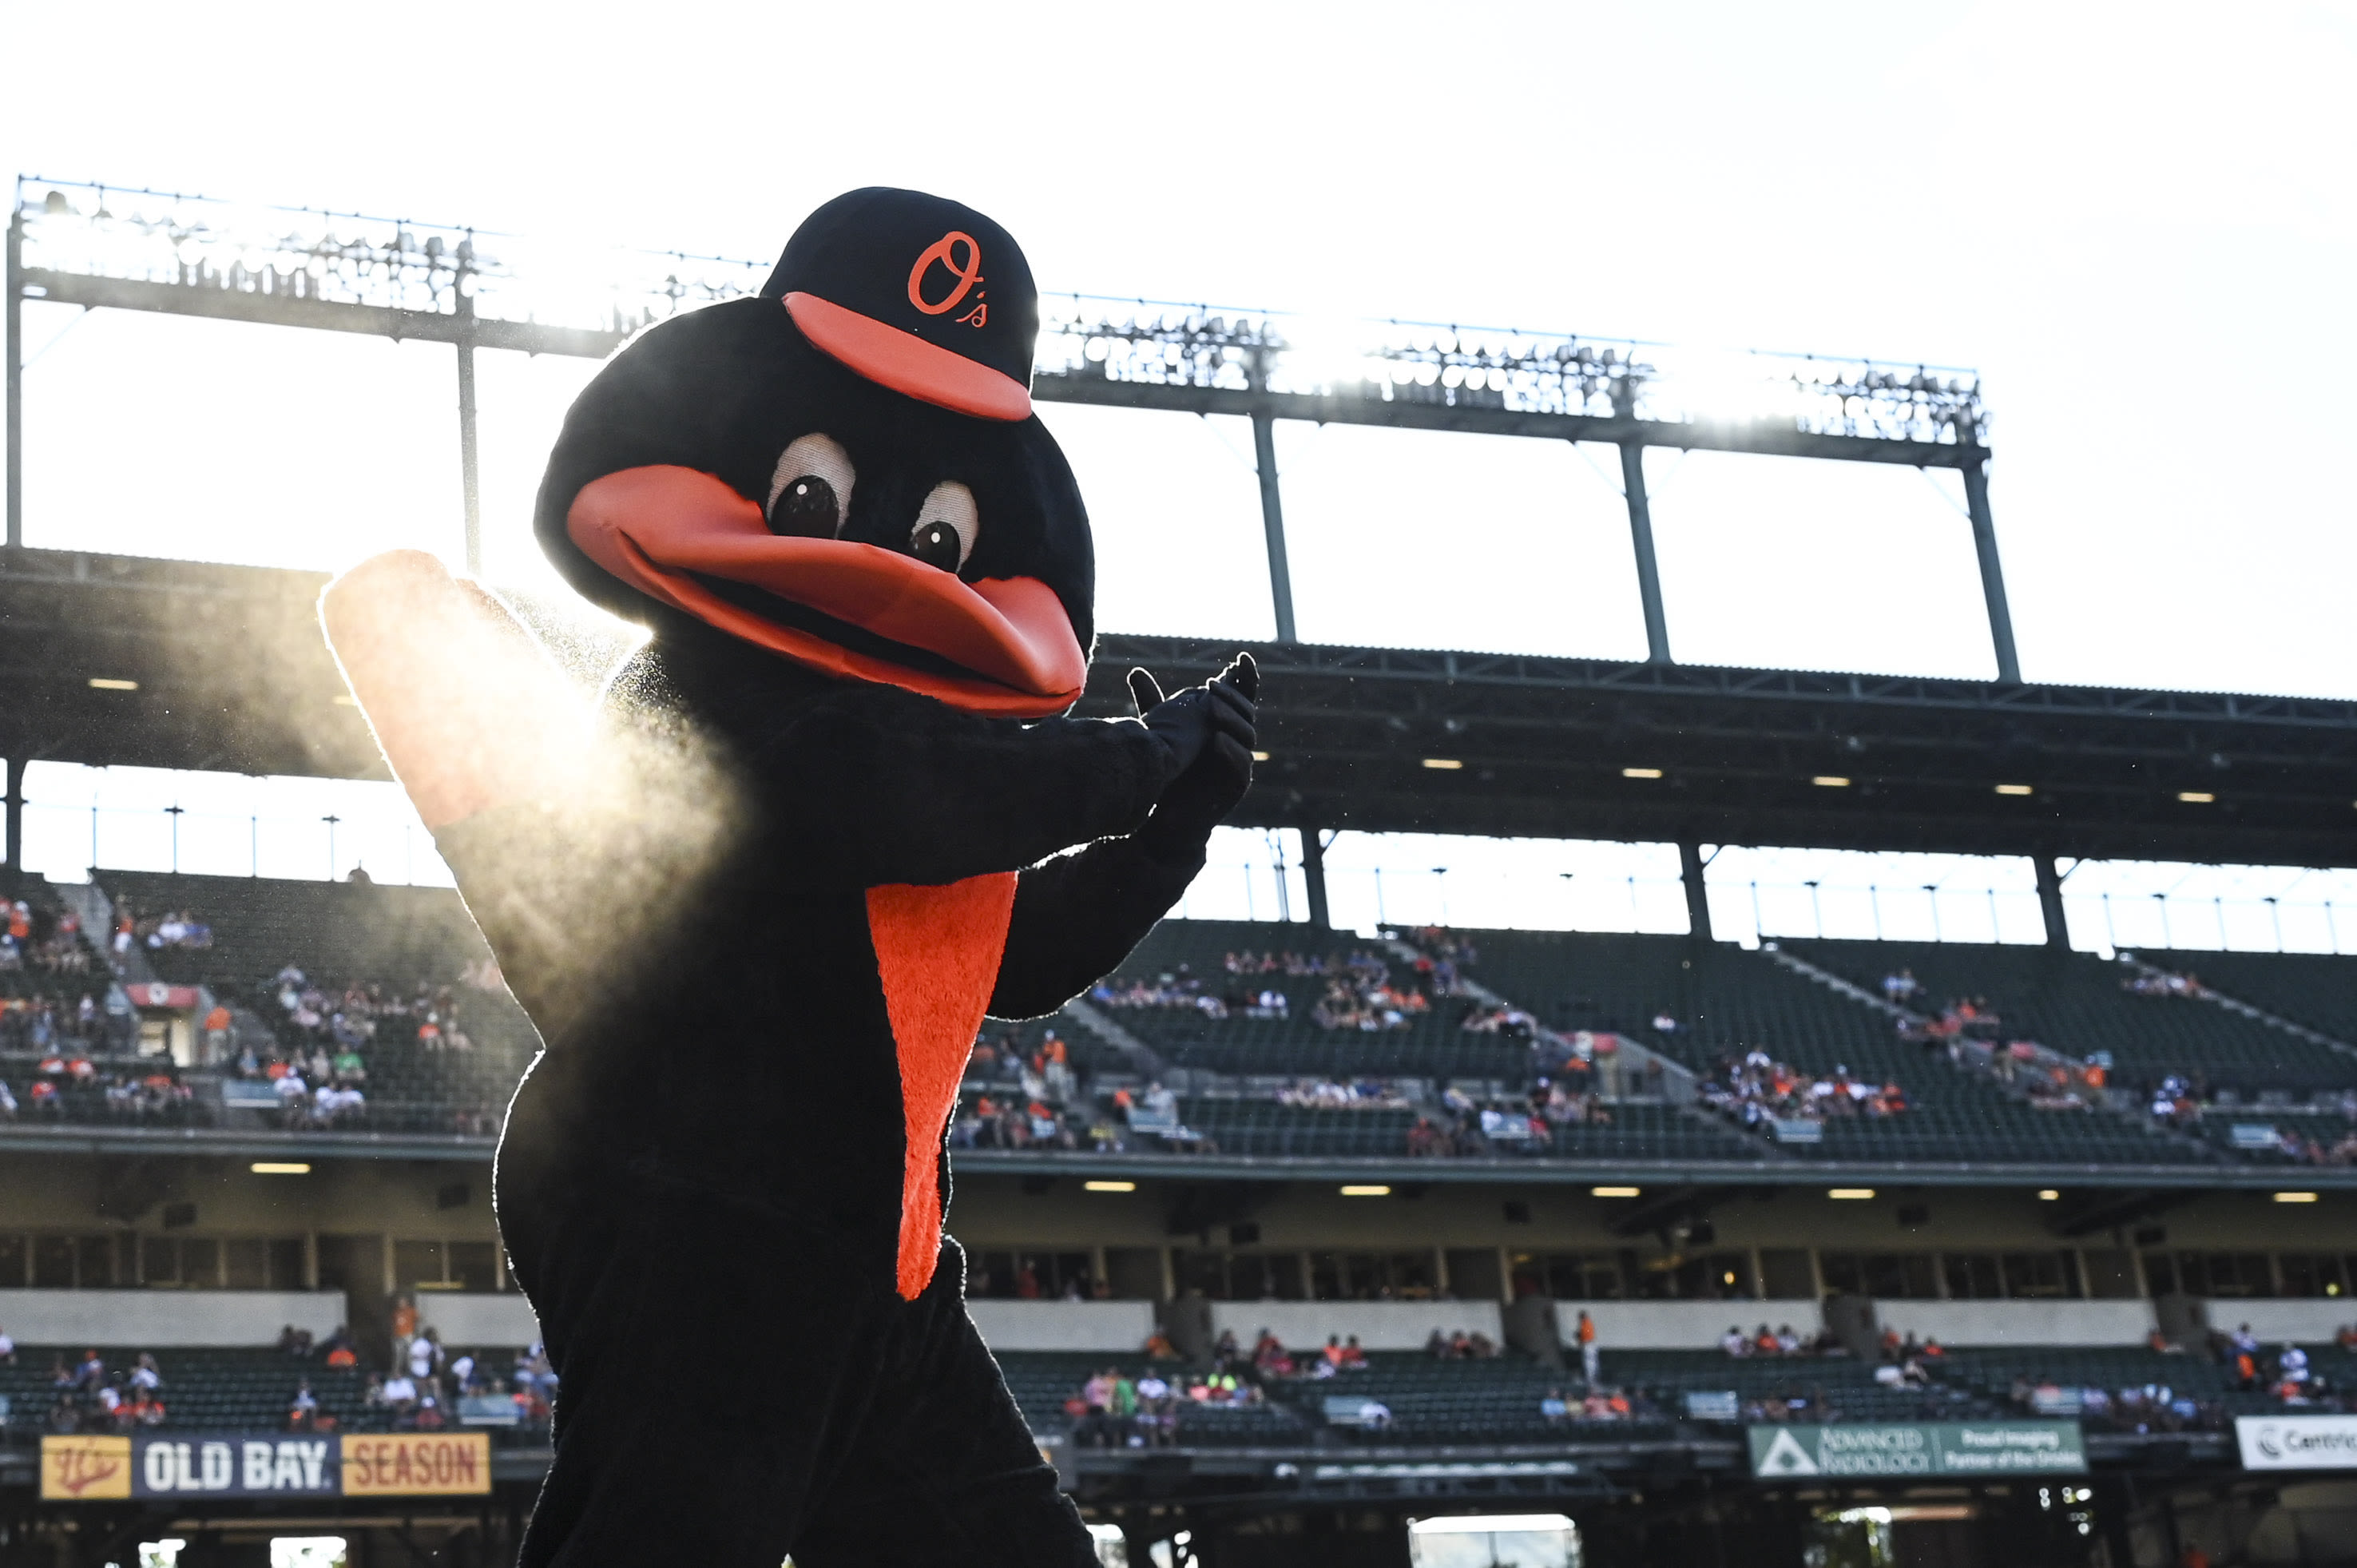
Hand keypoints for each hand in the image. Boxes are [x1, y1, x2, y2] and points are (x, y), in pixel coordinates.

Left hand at [1131, 654, 1257, 859]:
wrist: (1163, 815)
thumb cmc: (1167, 772)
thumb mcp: (1160, 732)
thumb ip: (1155, 703)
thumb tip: (1137, 671)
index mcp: (1223, 726)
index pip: (1241, 697)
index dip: (1245, 677)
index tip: (1241, 658)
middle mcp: (1235, 742)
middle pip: (1246, 711)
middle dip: (1231, 695)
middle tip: (1210, 684)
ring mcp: (1238, 764)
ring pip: (1246, 735)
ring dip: (1230, 718)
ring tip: (1210, 707)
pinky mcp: (1235, 786)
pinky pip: (1241, 766)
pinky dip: (1231, 751)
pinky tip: (1216, 741)